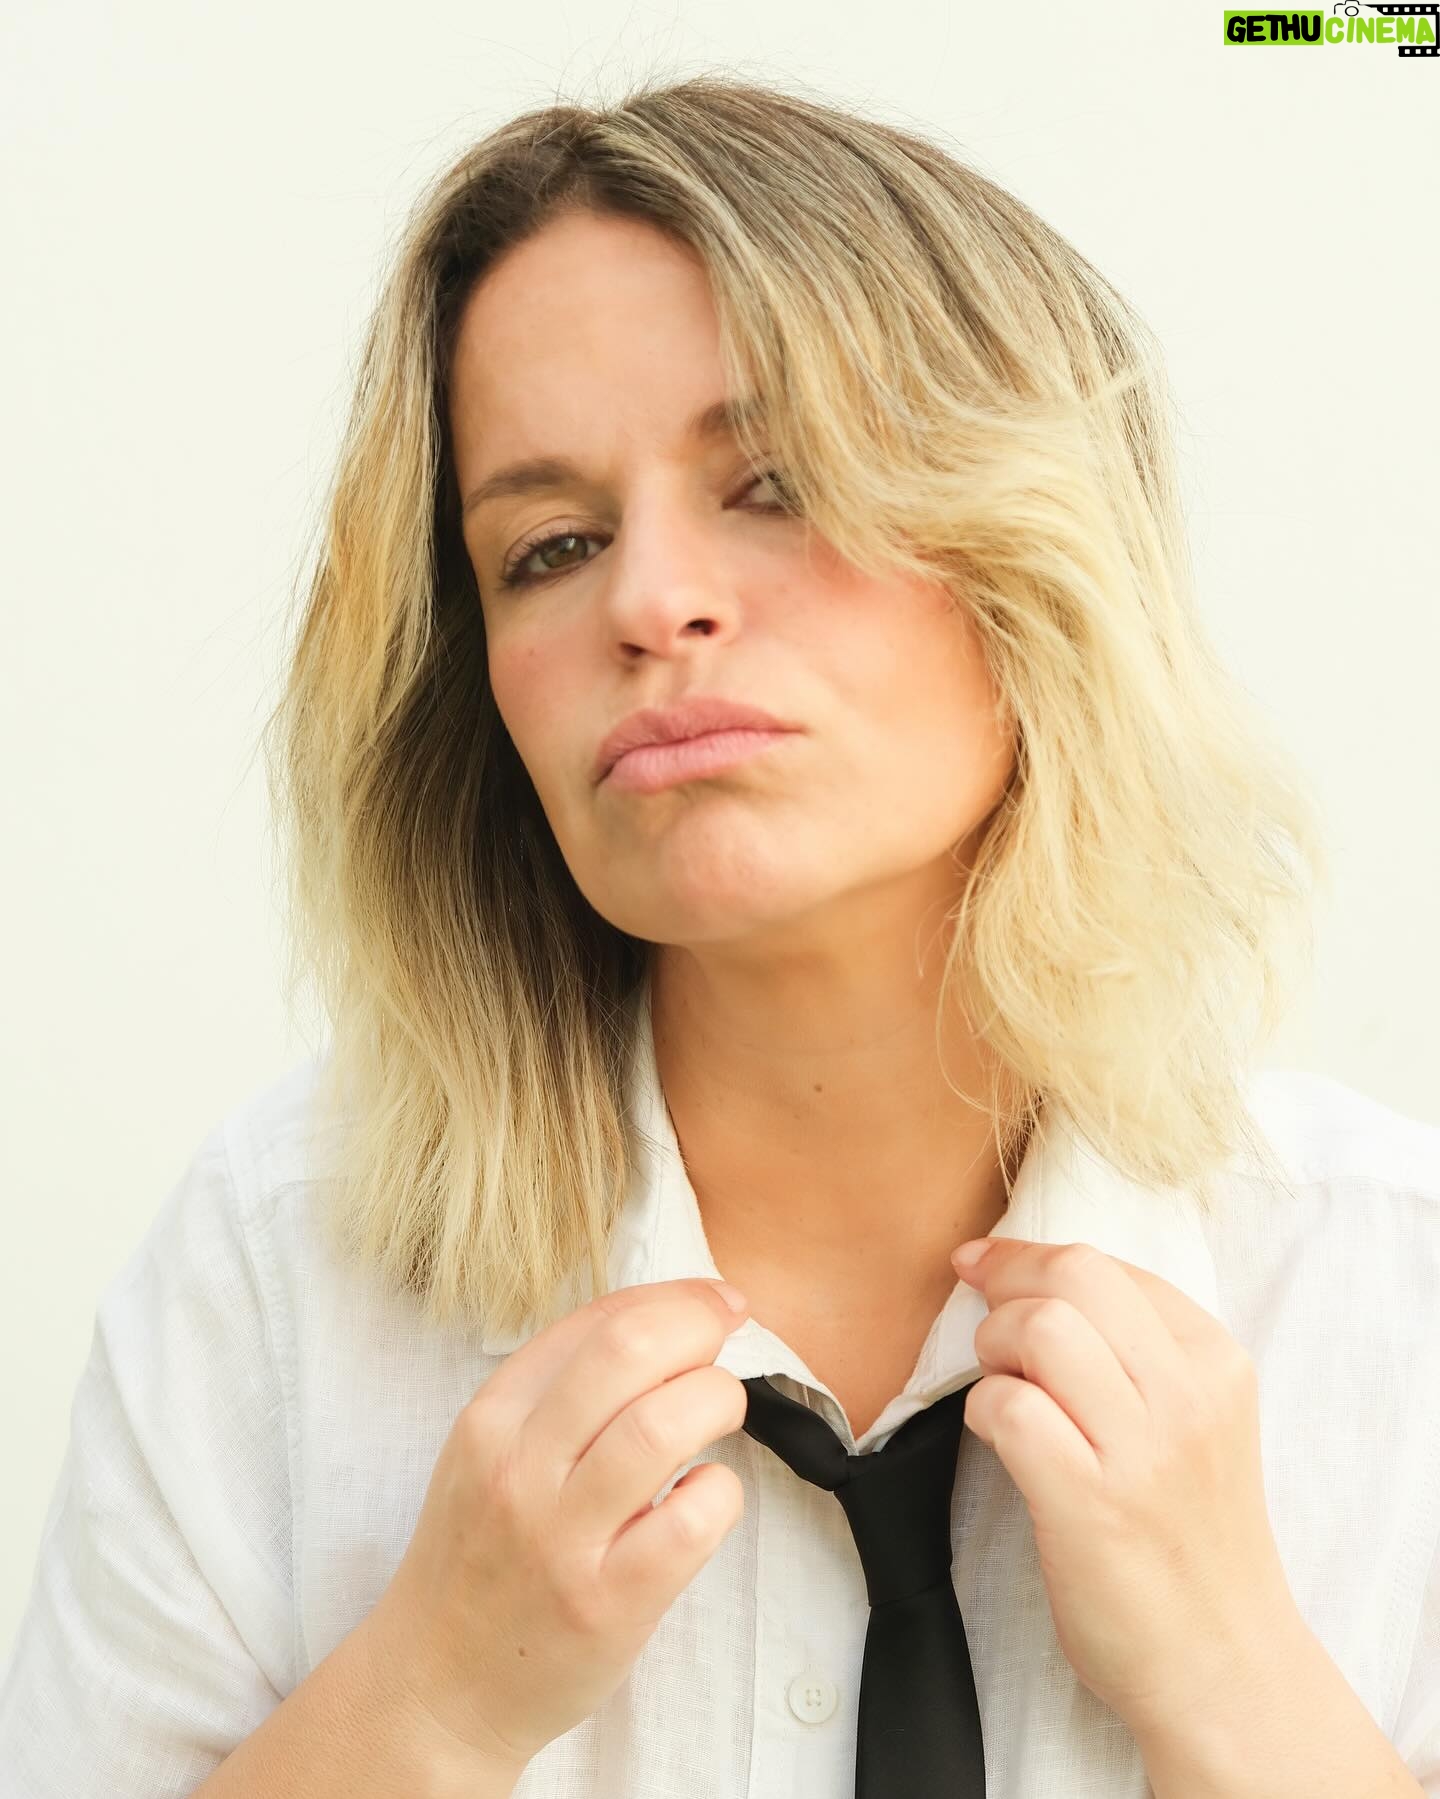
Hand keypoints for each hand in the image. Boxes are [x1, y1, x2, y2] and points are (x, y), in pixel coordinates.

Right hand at [367, 1277, 751, 1770]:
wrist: (437, 1687)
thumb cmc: (481, 1555)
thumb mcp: (489, 1451)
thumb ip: (561, 1388)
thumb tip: (668, 1318)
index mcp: (491, 1419)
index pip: (594, 1322)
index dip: (672, 1297)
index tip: (715, 1301)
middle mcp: (520, 1469)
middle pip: (629, 1352)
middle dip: (699, 1326)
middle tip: (729, 1336)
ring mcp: (563, 1539)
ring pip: (663, 1426)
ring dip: (716, 1400)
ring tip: (720, 1412)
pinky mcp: (609, 1604)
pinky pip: (692, 1522)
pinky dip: (721, 1493)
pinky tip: (707, 1495)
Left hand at [950, 1236, 1303, 1739]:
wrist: (1223, 1664)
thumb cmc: (1191, 1541)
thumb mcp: (1198, 1423)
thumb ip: (1139, 1353)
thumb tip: (1035, 1282)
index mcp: (1216, 1362)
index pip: (1109, 1265)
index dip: (1030, 1255)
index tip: (986, 1262)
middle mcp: (1187, 1394)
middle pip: (1074, 1275)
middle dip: (1007, 1279)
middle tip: (980, 1311)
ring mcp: (1142, 1448)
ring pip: (1039, 1328)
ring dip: (994, 1347)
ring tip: (1001, 1386)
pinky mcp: (1090, 1502)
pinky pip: (1008, 1408)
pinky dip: (984, 1411)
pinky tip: (998, 1437)